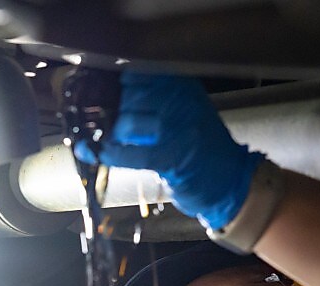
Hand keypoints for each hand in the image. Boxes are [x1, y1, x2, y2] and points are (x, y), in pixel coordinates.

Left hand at [74, 72, 263, 229]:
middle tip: (88, 121)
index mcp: (181, 85)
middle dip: (104, 111)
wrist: (230, 178)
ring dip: (105, 132)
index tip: (89, 96)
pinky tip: (96, 152)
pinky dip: (109, 153)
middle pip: (126, 96)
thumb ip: (148, 100)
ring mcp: (177, 127)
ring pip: (126, 120)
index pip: (135, 73)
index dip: (108, 86)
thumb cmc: (200, 147)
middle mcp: (180, 100)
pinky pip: (131, 152)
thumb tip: (104, 100)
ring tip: (94, 138)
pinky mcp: (172, 157)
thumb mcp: (180, 111)